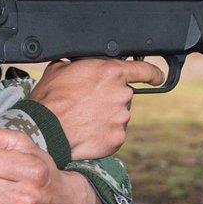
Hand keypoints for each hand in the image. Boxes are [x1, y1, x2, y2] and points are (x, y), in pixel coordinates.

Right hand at [28, 58, 163, 159]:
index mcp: (110, 72)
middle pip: (123, 94)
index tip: (157, 78)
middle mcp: (121, 95)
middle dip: (109, 98)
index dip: (153, 73)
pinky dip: (103, 133)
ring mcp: (121, 118)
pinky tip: (86, 132)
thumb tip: (76, 66)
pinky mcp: (117, 138)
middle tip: (87, 103)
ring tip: (82, 119)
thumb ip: (78, 65)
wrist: (45, 131)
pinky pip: (114, 133)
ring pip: (118, 115)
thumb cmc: (49, 100)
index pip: (144, 70)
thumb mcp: (58, 69)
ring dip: (106, 116)